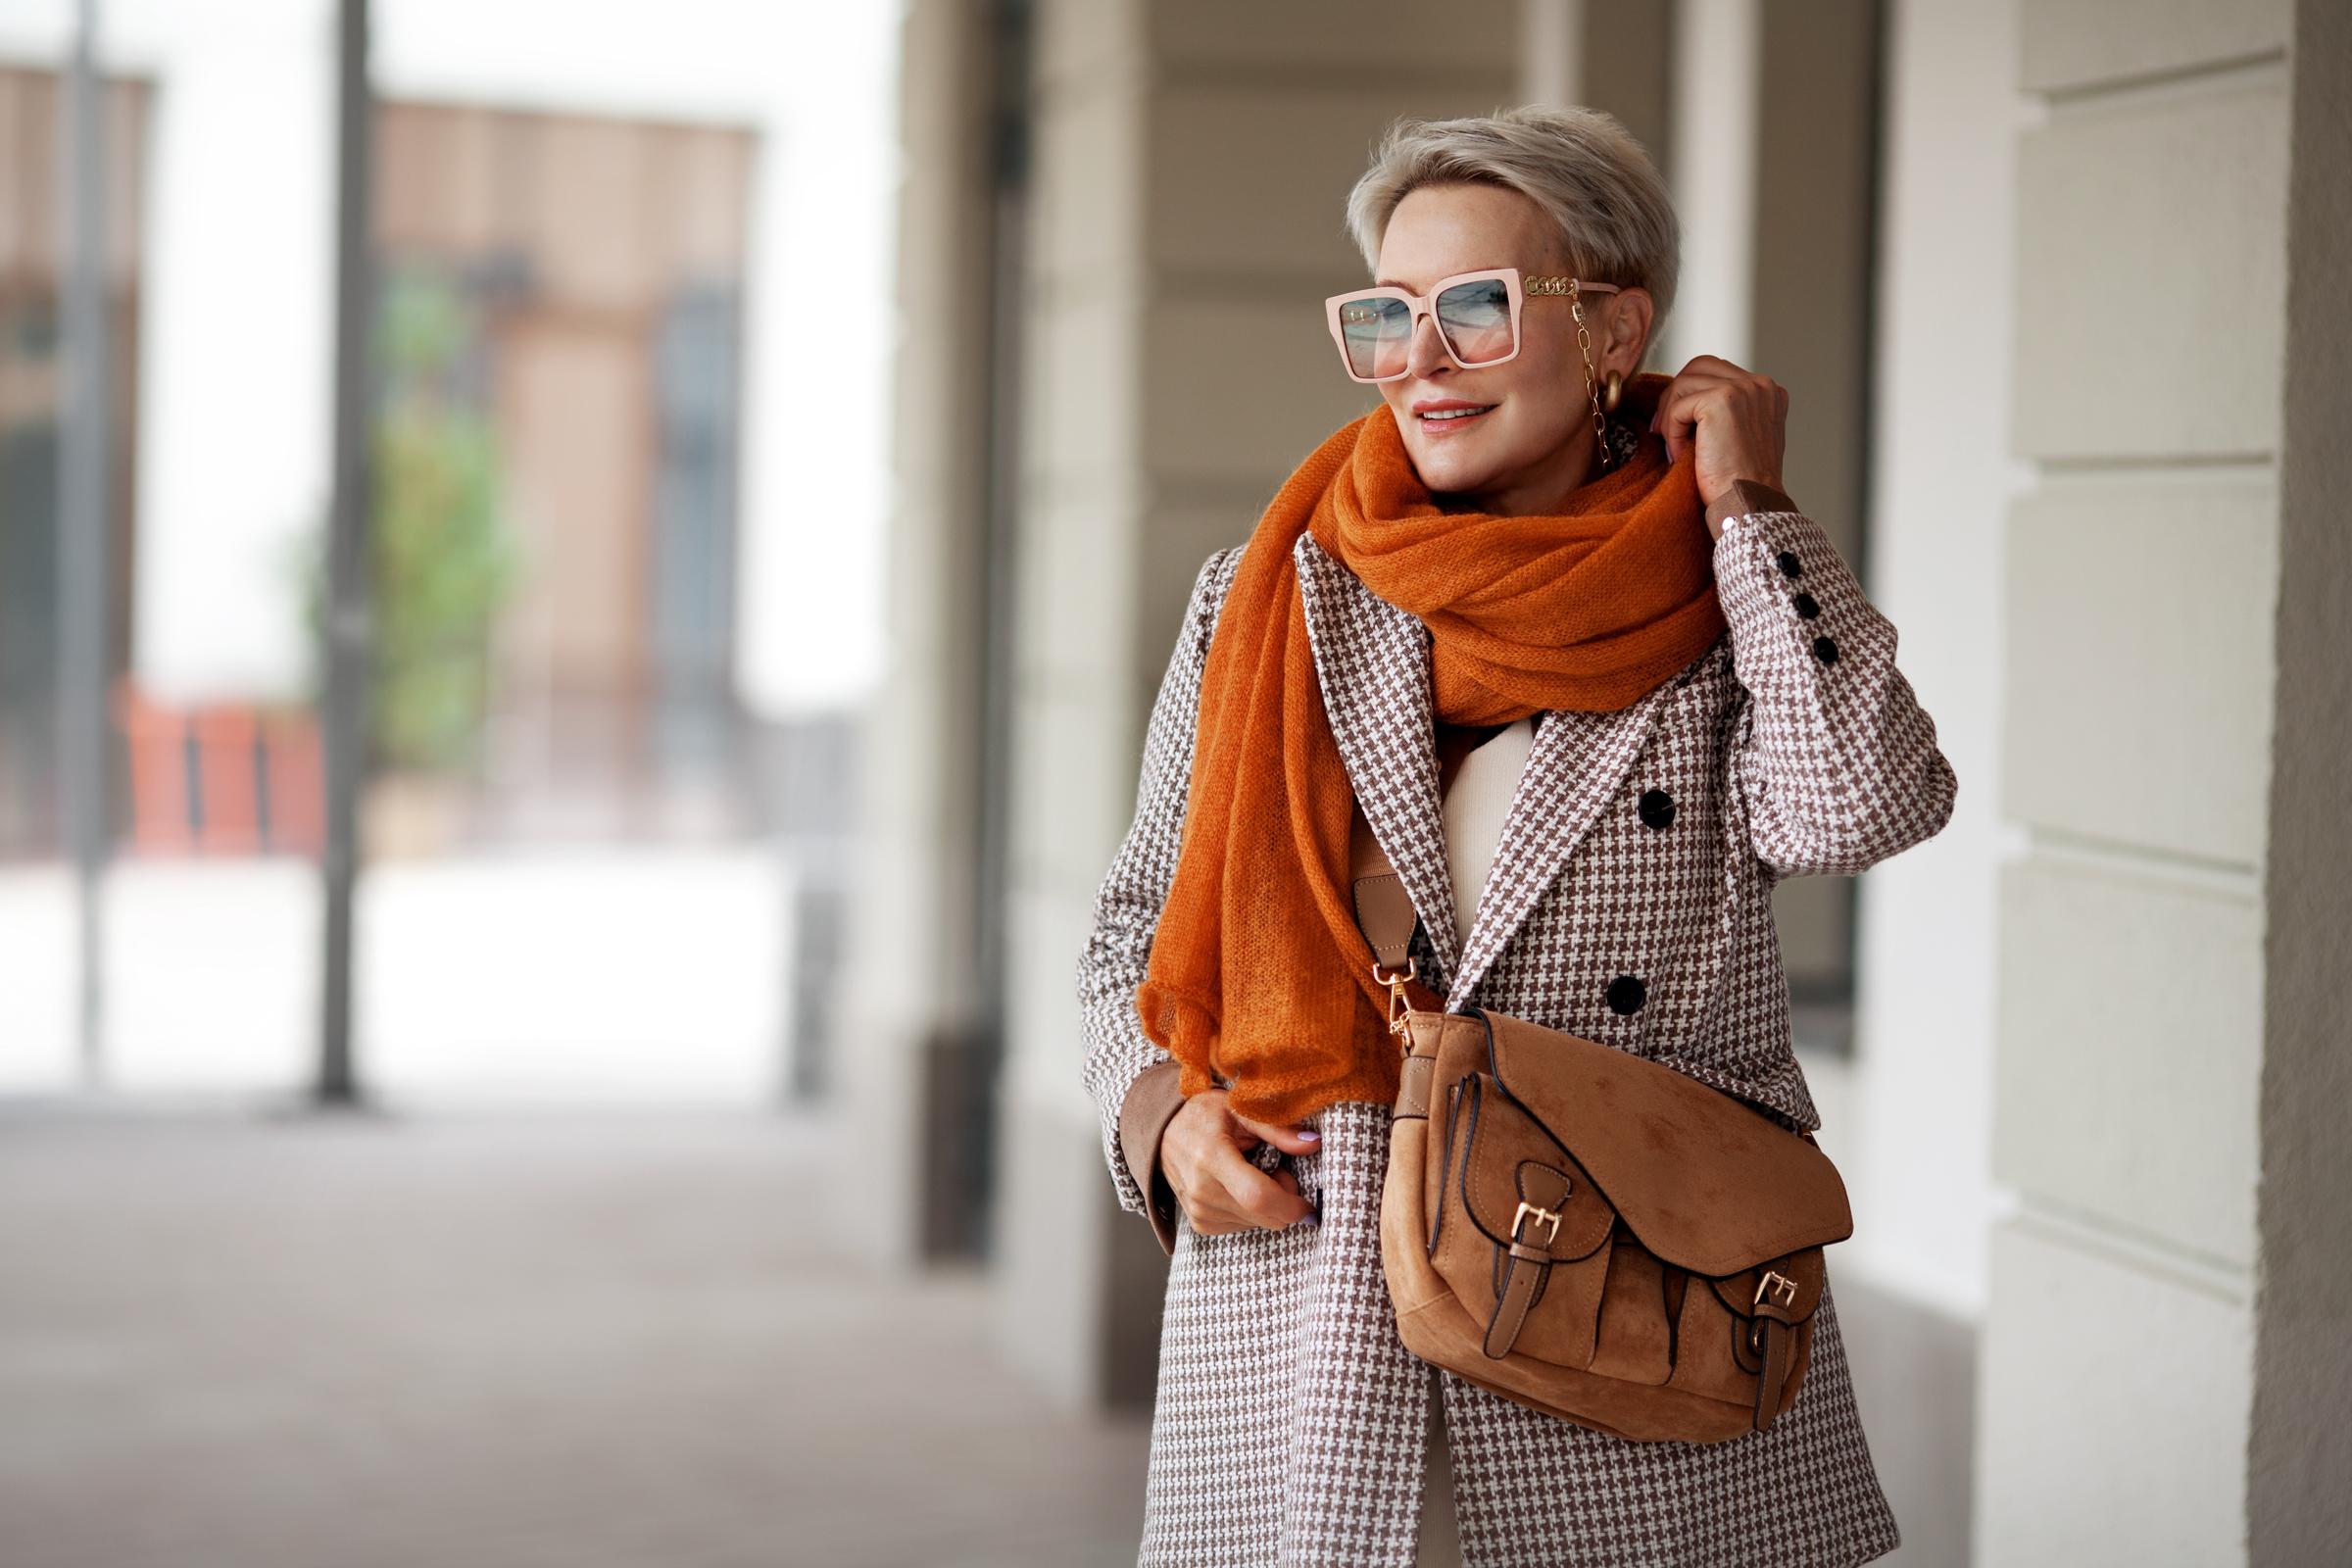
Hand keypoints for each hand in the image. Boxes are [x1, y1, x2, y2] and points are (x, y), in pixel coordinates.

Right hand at [1160, 1088, 1319, 1235]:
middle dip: (1284, 1202)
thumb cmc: (1203, 1116)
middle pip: (1262, 1215)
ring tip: (1254, 1174)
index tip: (1308, 1202)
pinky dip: (1252, 1212)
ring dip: (1268, 1206)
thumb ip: (1278, 1129)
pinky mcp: (1200, 1224)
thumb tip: (1314, 1144)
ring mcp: (1198, 1210)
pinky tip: (1240, 1188)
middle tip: (1278, 1171)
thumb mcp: (1240, 1109)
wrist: (1162, 1132)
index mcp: (1211, 1157)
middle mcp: (1201, 1190)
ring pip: (1257, 1224)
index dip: (1291, 1204)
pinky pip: (1243, 1227)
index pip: (1258, 1196)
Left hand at [1649, 355, 1788, 509]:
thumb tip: (1684, 402)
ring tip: (1675, 448)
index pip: (1716, 372)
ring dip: (1670, 417)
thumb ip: (1726, 413)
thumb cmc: (1740, 482)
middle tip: (1662, 431)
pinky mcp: (1722, 400)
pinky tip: (1680, 456)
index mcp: (1767, 391)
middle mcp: (1760, 385)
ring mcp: (1743, 389)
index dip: (1689, 397)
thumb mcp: (1740, 437)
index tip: (1675, 427)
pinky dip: (1671, 432)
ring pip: (1683, 383)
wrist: (1747, 505)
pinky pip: (1678, 406)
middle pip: (1698, 367)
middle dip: (1674, 397)